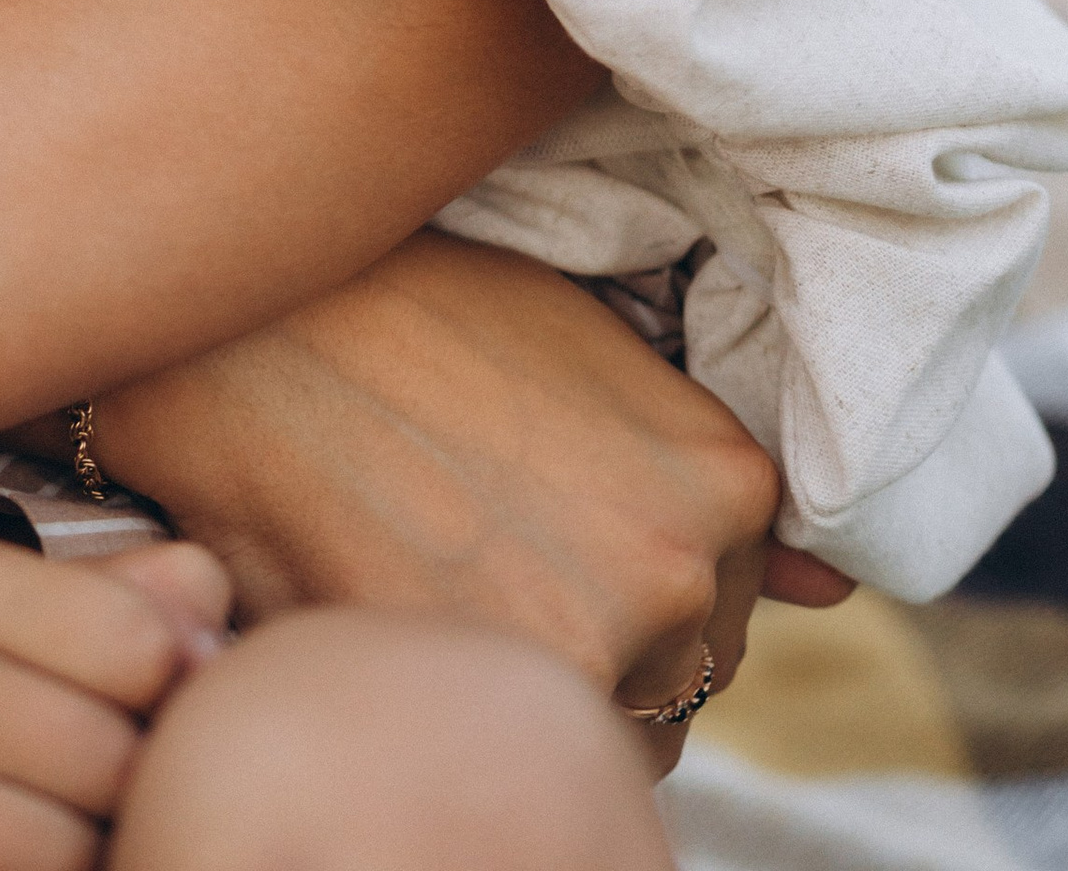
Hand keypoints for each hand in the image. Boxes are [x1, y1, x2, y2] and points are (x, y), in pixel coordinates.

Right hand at [0, 539, 229, 870]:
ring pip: (67, 845)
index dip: (170, 691)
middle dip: (128, 787)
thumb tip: (212, 617)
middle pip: (109, 751)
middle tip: (101, 790)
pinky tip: (15, 860)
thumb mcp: (23, 621)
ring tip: (61, 829)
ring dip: (85, 852)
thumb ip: (129, 599)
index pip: (140, 641)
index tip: (144, 710)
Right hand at [90, 232, 785, 756]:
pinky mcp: (477, 686)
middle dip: (598, 641)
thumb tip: (833, 593)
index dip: (631, 584)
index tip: (547, 544)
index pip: (720, 606)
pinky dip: (478, 712)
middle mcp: (676, 574)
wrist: (234, 318)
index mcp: (717, 483)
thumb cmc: (399, 310)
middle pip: (674, 680)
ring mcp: (585, 643)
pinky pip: (522, 756)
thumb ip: (697, 472)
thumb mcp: (580, 347)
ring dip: (543, 686)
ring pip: (603, 734)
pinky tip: (412, 618)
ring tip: (444, 585)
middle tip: (487, 560)